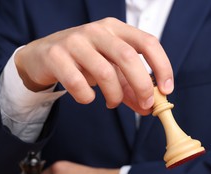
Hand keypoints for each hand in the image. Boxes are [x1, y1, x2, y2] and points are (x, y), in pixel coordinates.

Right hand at [14, 17, 173, 114]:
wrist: (43, 56)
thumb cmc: (84, 61)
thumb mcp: (111, 70)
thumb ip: (130, 88)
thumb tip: (149, 108)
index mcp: (116, 29)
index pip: (148, 42)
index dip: (162, 66)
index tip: (167, 89)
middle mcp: (98, 30)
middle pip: (128, 57)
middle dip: (142, 86)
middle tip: (145, 105)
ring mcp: (75, 41)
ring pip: (104, 72)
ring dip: (114, 96)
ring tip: (112, 103)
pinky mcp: (56, 56)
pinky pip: (77, 83)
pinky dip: (86, 97)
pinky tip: (87, 98)